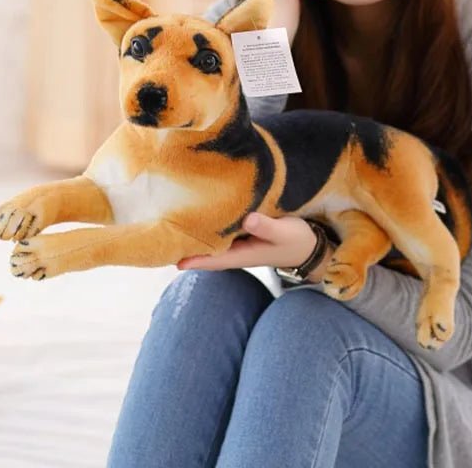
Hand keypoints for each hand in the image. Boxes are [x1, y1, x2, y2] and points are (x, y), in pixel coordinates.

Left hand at [177, 213, 317, 271]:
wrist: (309, 245)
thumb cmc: (297, 240)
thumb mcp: (285, 233)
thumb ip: (267, 227)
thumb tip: (248, 220)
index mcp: (244, 254)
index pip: (214, 258)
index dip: (194, 258)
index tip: (173, 259)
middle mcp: (237, 249)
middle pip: (206, 250)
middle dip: (187, 245)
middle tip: (161, 237)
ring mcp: (239, 241)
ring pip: (212, 239)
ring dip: (195, 233)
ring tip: (172, 222)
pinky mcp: (243, 230)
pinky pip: (221, 230)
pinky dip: (209, 223)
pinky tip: (198, 213)